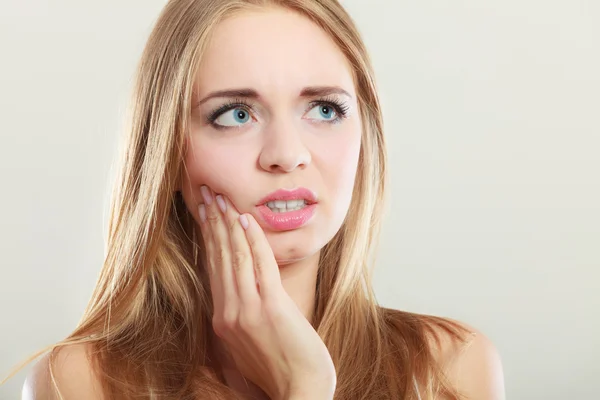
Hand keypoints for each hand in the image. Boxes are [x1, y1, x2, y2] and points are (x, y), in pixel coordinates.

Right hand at [197, 186, 335, 399]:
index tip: (205, 214)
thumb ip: (241, 317)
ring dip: (227, 224)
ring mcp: (247, 310)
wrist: (300, 391)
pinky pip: (259, 266)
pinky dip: (252, 241)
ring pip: (234, 258)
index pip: (213, 269)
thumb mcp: (249, 343)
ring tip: (220, 198)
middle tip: (206, 193)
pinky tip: (245, 220)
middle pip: (219, 258)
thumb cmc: (280, 369)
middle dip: (213, 222)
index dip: (208, 238)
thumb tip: (242, 293)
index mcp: (223, 320)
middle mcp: (228, 313)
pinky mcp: (271, 308)